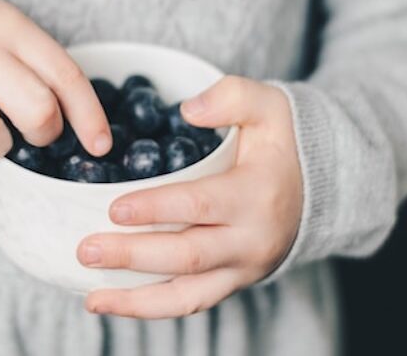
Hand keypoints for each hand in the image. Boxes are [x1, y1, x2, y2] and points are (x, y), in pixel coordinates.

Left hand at [77, 76, 302, 317]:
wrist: (320, 187)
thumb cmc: (283, 144)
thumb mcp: (269, 106)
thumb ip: (232, 97)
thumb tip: (187, 111)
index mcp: (257, 195)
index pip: (199, 206)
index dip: (156, 209)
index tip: (113, 208)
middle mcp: (252, 240)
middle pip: (186, 256)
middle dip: (132, 256)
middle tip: (86, 250)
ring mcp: (244, 268)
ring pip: (187, 296)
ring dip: (136, 301)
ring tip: (92, 298)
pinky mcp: (234, 282)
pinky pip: (191, 303)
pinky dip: (151, 309)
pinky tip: (113, 302)